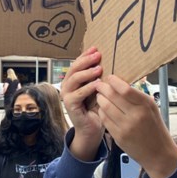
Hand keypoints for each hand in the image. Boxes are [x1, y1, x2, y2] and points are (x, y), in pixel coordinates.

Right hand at [61, 46, 103, 160]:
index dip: (85, 55)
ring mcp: (67, 95)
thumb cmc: (96, 108)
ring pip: (75, 79)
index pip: (77, 63)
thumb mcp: (98, 89)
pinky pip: (78, 94)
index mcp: (73, 80)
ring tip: (99, 68)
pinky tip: (98, 84)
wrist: (92, 129)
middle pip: (74, 68)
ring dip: (87, 72)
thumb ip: (99, 77)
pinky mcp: (70, 105)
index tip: (96, 48)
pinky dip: (88, 88)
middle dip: (86, 60)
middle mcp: (67, 85)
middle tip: (97, 55)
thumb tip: (110, 61)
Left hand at [96, 75, 176, 177]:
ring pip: (105, 107)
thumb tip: (120, 83)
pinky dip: (101, 111)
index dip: (113, 81)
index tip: (109, 78)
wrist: (159, 154)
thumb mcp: (152, 108)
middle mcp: (136, 115)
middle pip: (112, 96)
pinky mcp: (119, 137)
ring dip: (100, 99)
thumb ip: (137, 96)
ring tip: (100, 96)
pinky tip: (103, 109)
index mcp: (146, 105)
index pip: (125, 88)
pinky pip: (104, 119)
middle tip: (100, 85)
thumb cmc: (155, 128)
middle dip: (103, 88)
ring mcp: (126, 127)